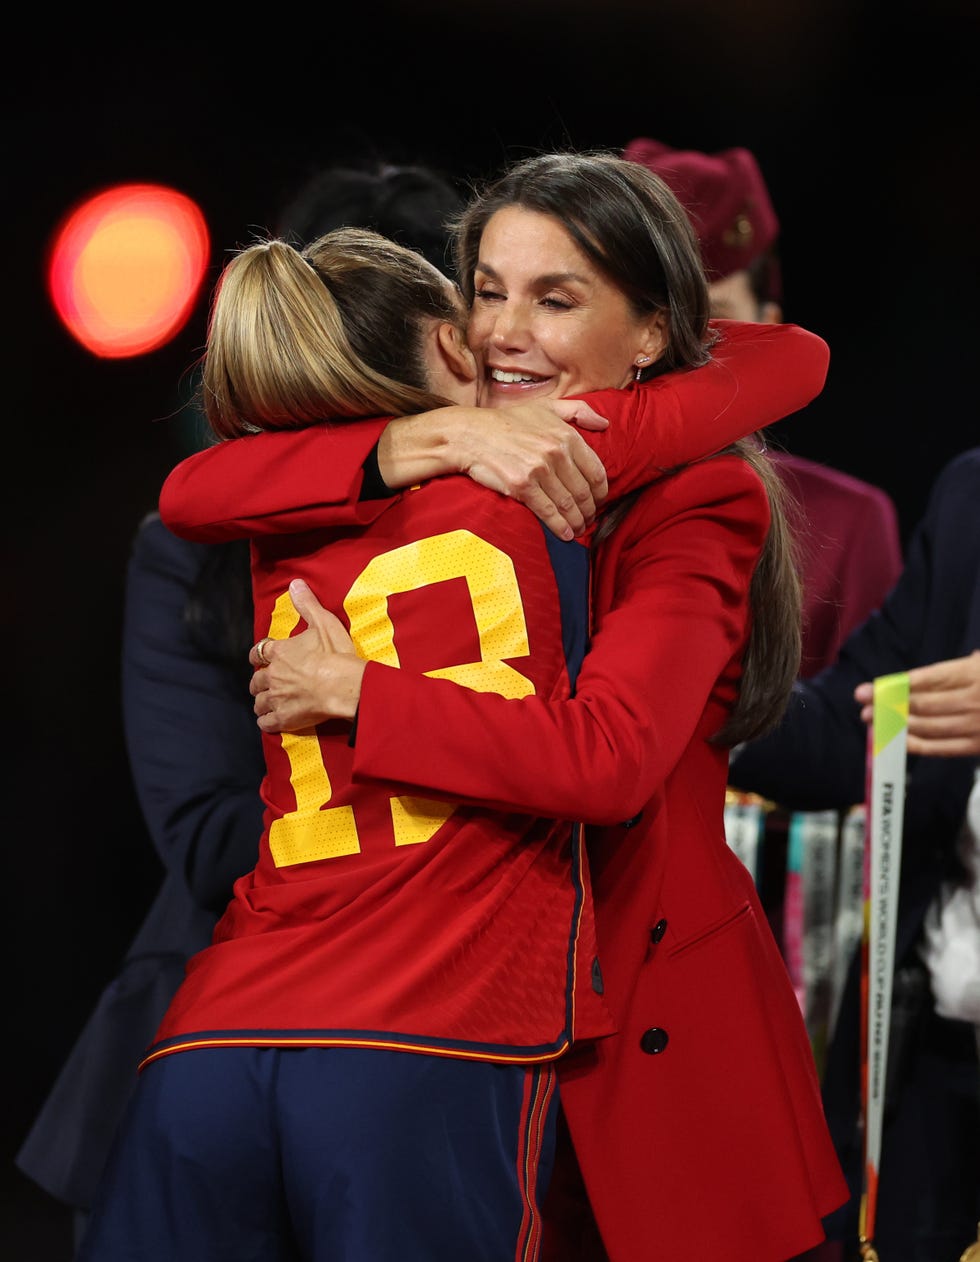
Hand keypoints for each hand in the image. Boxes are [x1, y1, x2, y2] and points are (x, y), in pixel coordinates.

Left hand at [249, 579, 365, 732]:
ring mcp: (277, 698)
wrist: (344, 685)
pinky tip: (268, 721)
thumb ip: (306, 604)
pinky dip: (265, 721)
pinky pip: (266, 722)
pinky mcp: (284, 718)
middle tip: (263, 684)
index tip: (260, 658)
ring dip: (261, 702)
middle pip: (256, 680)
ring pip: (259, 702)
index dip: (258, 655)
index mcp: (280, 652)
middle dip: (258, 682)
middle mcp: (273, 675)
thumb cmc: (335, 654)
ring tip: (265, 704)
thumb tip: (295, 584)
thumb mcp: (322, 622)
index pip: (259, 652)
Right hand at [378, 401, 608, 541]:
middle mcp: (556, 453)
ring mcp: (539, 471)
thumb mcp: (545, 406)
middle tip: (589, 519)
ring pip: (568, 505)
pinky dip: (560, 527)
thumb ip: (578, 411)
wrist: (469, 434)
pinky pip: (548, 512)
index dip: (601, 491)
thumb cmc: (507, 421)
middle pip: (584, 492)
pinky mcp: (522, 487)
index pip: (596, 471)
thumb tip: (604, 424)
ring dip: (577, 522)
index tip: (599, 500)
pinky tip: (565, 534)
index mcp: (566, 435)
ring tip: (579, 528)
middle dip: (590, 510)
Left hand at [854, 649, 979, 756]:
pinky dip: (916, 745)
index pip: (924, 680)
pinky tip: (899, 741)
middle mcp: (975, 699)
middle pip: (921, 704)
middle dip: (887, 707)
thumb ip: (953, 672)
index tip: (867, 690)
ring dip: (897, 727)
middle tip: (864, 707)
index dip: (892, 686)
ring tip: (876, 723)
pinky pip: (943, 748)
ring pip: (928, 727)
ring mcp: (978, 724)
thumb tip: (909, 684)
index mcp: (974, 672)